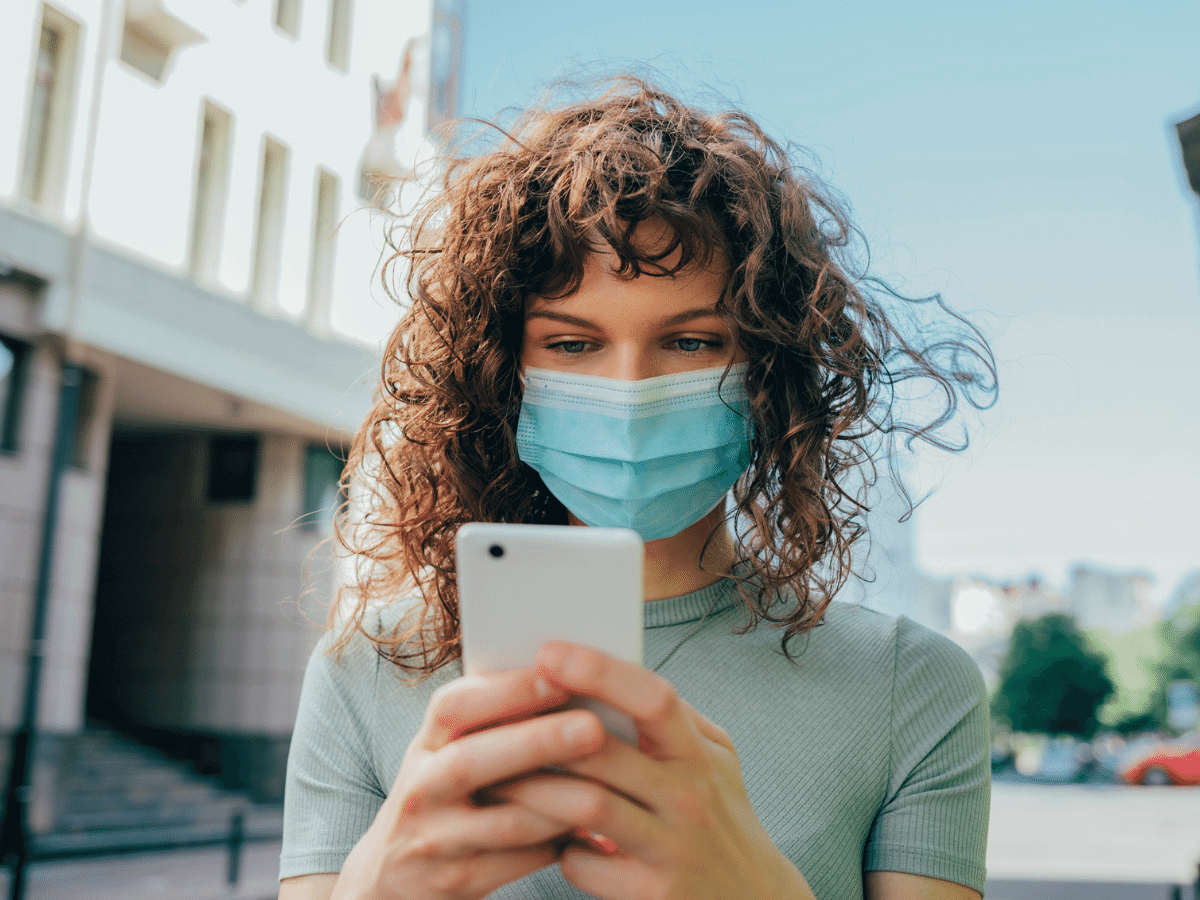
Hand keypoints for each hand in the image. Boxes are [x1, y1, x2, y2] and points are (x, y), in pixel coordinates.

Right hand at [331, 668, 606, 899]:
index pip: (453, 707)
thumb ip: (489, 723)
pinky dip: (558, 844)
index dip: (506, 690)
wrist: (393, 878)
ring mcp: (435, 840)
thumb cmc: (443, 797)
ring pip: (505, 821)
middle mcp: (421, 789)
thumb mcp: (447, 754)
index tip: (559, 675)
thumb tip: (565, 678)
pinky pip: (518, 863)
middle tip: (593, 727)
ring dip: (560, 802)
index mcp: (426, 744)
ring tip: (608, 784)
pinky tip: (591, 828)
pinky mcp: (456, 882)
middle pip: (472, 762)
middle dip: (536, 742)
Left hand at [496, 642, 817, 899]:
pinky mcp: (653, 894)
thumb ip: (671, 720)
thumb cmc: (723, 818)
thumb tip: (609, 672)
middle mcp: (690, 798)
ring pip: (583, 805)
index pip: (653, 698)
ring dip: (532, 788)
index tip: (549, 652)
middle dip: (540, 732)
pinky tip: (542, 836)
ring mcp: (672, 849)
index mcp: (701, 754)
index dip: (600, 670)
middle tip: (492, 720)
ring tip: (499, 776)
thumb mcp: (716, 761)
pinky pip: (583, 861)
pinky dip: (556, 846)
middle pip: (603, 751)